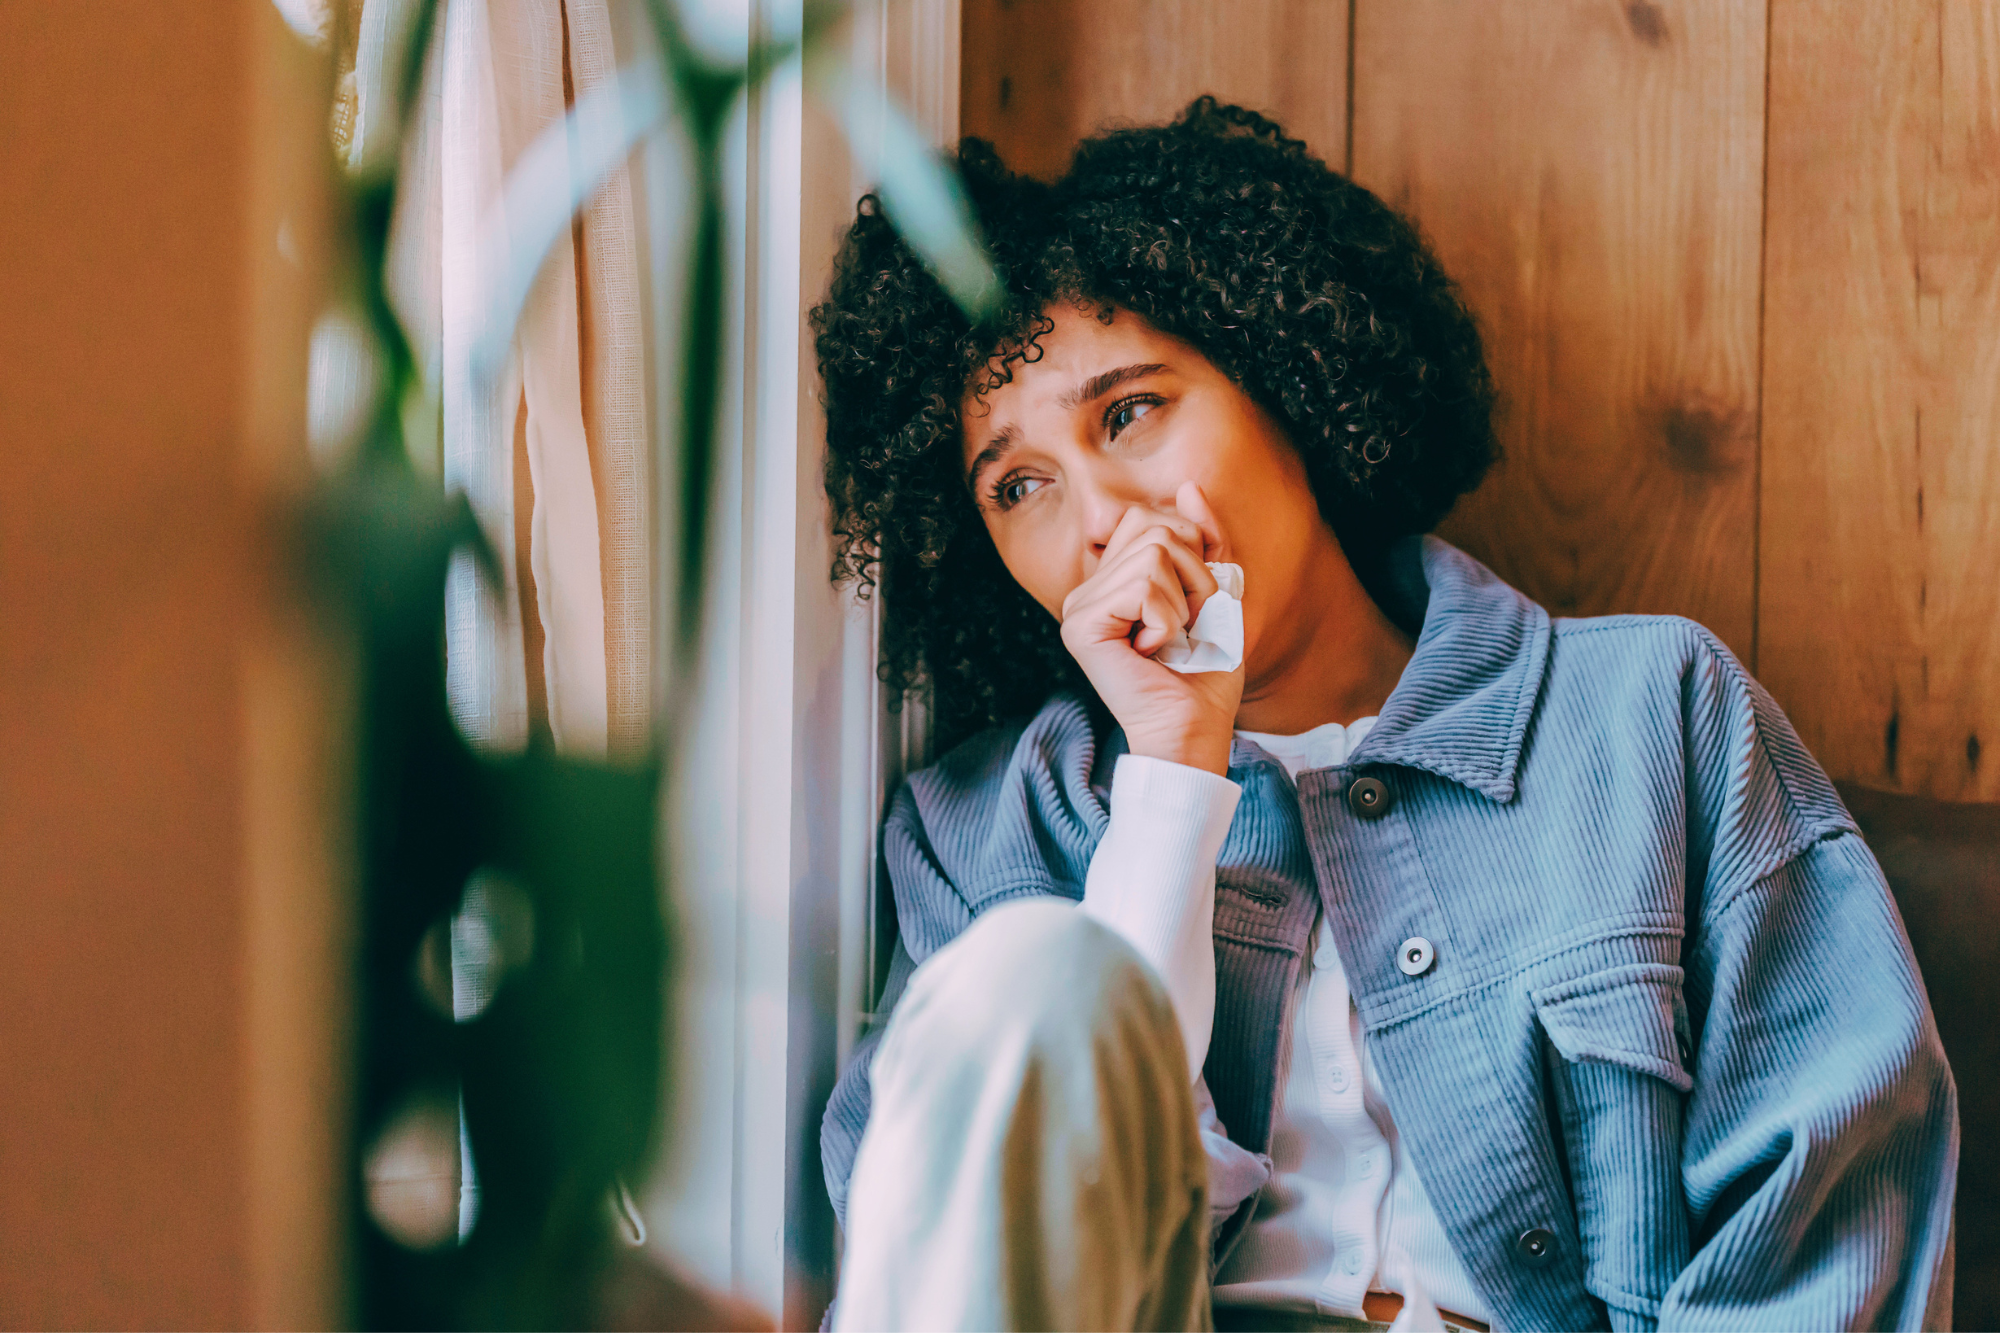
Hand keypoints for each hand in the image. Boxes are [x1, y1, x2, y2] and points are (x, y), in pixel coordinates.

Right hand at [1059, 482, 1245, 773]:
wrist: (1194, 725)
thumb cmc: (1205, 669)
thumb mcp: (1216, 591)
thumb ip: (1204, 540)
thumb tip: (1188, 487)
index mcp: (1111, 579)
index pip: (1151, 518)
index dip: (1191, 553)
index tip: (1190, 605)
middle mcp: (1087, 589)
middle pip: (1154, 527)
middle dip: (1192, 574)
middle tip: (1184, 626)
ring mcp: (1079, 607)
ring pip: (1153, 554)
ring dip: (1183, 601)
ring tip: (1171, 640)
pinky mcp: (1080, 625)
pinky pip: (1142, 586)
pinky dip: (1167, 619)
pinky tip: (1154, 651)